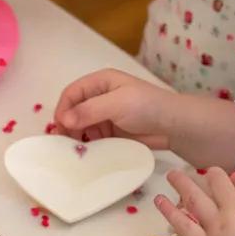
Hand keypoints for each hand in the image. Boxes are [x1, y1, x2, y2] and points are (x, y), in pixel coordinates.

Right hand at [54, 68, 178, 147]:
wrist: (174, 126)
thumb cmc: (147, 107)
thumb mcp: (116, 104)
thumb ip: (89, 111)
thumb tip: (62, 121)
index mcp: (101, 82)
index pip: (72, 93)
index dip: (63, 109)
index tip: (60, 129)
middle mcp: (101, 96)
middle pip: (74, 110)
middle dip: (68, 125)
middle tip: (66, 144)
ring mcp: (107, 115)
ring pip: (82, 126)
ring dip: (78, 137)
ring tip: (79, 150)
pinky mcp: (113, 132)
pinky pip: (94, 138)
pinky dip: (89, 145)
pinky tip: (90, 154)